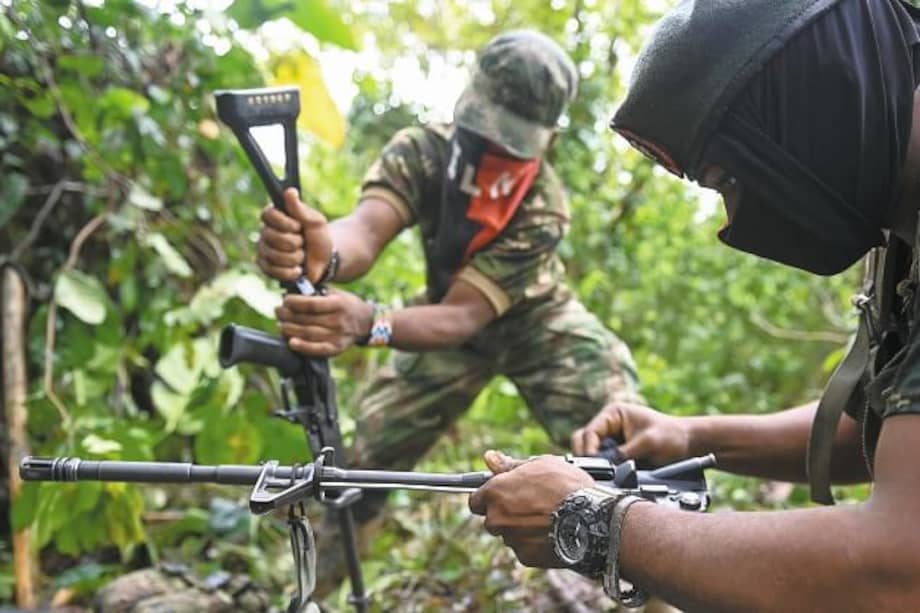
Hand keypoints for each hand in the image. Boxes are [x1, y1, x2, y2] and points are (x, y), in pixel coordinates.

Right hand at [257, 188, 332, 283]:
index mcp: (275, 216)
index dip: (285, 223)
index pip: (268, 214)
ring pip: (274, 255)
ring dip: (295, 258)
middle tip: (303, 242)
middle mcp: (265, 231)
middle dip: (294, 242)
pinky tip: (298, 270)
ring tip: (302, 256)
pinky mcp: (266, 267)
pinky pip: (273, 270)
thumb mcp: (314, 221)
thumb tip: (289, 191)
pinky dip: (290, 272)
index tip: (298, 226)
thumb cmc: (318, 237)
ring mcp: (263, 250)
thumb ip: (300, 208)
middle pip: (272, 237)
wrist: (324, 260)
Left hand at [276, 289, 373, 356]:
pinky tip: (291, 342)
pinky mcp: (337, 349)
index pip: (311, 304)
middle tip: (278, 311)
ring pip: (308, 334)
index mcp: (339, 304)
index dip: (294, 302)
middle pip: (306, 320)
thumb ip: (318, 293)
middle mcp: (339, 321)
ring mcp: (338, 336)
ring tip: (281, 324)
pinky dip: (303, 347)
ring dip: (289, 330)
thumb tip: (293, 292)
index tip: (285, 300)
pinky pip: (317, 349)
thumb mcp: (336, 293)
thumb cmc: (346, 305)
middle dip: (287, 315)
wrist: (365, 322)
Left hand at [469, 450, 593, 567]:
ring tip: (546, 518)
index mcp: (495, 492)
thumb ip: (510, 464)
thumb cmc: (567, 486)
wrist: (592, 519)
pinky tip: (551, 532)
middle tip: (530, 506)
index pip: (475, 500)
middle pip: (491, 519)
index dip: (488, 498)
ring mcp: (510, 539)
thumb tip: (489, 457)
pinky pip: (524, 549)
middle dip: (505, 514)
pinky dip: (533, 543)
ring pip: (509, 534)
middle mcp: (496, 518)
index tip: (501, 496)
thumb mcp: (540, 464)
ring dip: (520, 528)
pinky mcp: (525, 557)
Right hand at [571, 402, 692, 465]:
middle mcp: (608, 425)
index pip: (590, 431)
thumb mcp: (649, 442)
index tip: (592, 464)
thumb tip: (607, 465)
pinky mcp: (615, 453)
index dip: (588, 448)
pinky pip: (602, 462)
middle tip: (591, 472)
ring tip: (600, 476)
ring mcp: (610, 439)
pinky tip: (606, 477)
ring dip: (593, 464)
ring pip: (590, 452)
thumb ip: (626, 452)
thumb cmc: (671, 436)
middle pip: (583, 440)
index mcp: (613, 414)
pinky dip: (602, 469)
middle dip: (585, 456)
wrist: (687, 443)